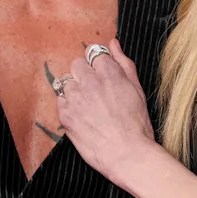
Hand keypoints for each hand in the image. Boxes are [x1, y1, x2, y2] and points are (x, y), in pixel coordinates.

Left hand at [57, 38, 156, 183]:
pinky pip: (59, 101)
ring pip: (65, 82)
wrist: (128, 154)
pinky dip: (67, 106)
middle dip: (84, 75)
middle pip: (76, 65)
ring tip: (87, 106)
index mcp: (109, 72)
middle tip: (94, 92)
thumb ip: (123, 62)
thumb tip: (113, 43)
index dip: (98, 65)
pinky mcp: (66, 115)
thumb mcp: (137, 88)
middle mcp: (90, 81)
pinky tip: (81, 116)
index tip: (101, 76)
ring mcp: (76, 98)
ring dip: (74, 90)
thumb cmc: (137, 124)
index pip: (93, 53)